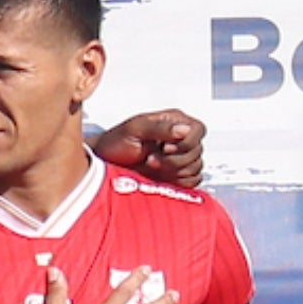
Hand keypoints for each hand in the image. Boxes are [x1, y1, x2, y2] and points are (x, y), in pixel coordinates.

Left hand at [91, 108, 205, 187]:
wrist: (104, 163)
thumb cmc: (115, 142)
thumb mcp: (134, 129)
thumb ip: (159, 128)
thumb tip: (185, 130)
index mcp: (174, 122)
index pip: (198, 130)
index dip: (186, 142)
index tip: (166, 148)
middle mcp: (180, 138)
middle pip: (197, 151)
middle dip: (174, 159)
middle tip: (150, 159)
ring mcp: (179, 157)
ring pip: (196, 167)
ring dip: (175, 171)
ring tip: (151, 166)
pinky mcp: (176, 174)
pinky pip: (193, 180)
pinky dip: (181, 181)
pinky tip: (163, 178)